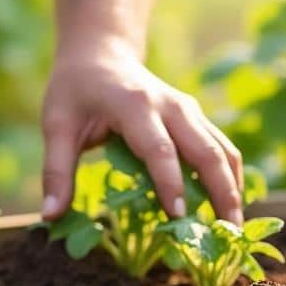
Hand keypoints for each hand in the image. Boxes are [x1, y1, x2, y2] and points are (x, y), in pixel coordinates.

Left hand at [40, 36, 243, 223]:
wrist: (100, 54)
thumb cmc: (75, 91)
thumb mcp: (56, 125)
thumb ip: (56, 171)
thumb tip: (50, 216)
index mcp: (135, 105)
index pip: (159, 150)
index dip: (170, 183)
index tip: (178, 217)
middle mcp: (170, 105)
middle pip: (206, 150)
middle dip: (221, 191)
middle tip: (228, 231)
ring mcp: (188, 109)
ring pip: (222, 148)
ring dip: (233, 187)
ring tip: (235, 225)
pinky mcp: (195, 116)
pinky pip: (222, 146)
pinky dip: (230, 175)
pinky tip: (230, 204)